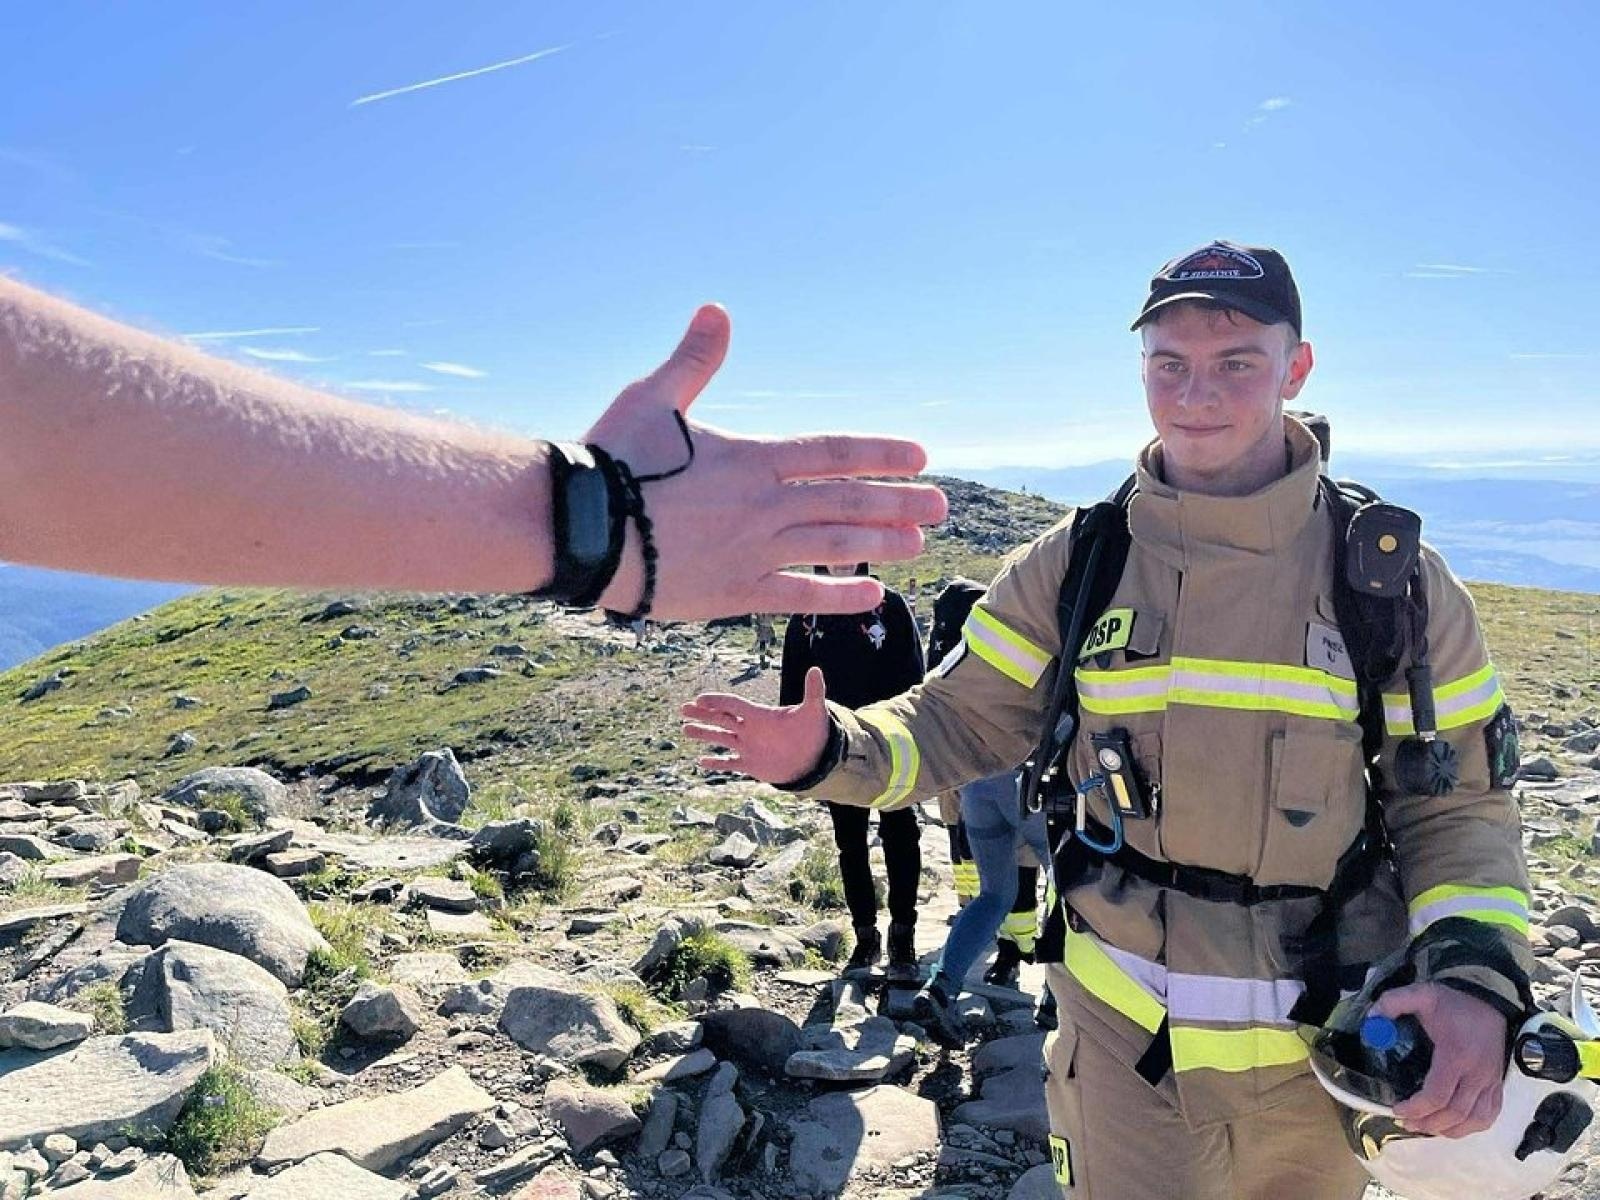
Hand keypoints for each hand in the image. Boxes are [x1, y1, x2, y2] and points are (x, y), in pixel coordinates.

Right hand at [587, 305, 946, 619]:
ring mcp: (754, 551)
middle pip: (848, 501)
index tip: (918, 457)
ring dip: (882, 543)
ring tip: (919, 543)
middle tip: (940, 506)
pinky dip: (840, 596)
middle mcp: (765, 505)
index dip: (880, 454)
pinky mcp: (735, 592)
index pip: (833, 454)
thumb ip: (694, 359)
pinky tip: (874, 596)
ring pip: (835, 547)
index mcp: (752, 458)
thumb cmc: (610, 460)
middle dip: (899, 501)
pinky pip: (801, 595)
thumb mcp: (653, 398)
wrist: (580, 527)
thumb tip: (716, 309)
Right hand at [681, 665, 831, 783]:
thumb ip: (813, 692)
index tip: (700, 699)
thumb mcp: (814, 712)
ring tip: (684, 730)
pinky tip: (700, 762)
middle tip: (684, 708)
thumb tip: (816, 669)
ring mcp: (749, 747)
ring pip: (721, 739)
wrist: (816, 757)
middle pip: (721, 718)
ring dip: (703, 734)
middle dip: (703, 714)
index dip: (718, 701)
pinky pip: (730, 764)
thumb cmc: (814, 732)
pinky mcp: (751, 764)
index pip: (734, 705)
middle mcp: (750, 729)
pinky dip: (716, 764)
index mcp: (760, 715)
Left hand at [1371, 982, 1509, 1136]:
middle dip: (1428, 1123)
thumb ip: (1394, 1002)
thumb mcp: (1421, 994)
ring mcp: (1490, 1081)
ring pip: (1475, 1120)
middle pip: (1455, 1113)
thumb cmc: (1453, 1002)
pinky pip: (1490, 1114)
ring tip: (1426, 1127)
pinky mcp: (1497, 1083)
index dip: (1416, 1108)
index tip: (1397, 1109)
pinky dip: (1472, 1126)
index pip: (1438, 1094)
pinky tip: (1454, 1126)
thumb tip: (1371, 1019)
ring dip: (1450, 1130)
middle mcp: (1477, 1074)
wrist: (1488, 998)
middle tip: (1406, 1123)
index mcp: (1456, 1055)